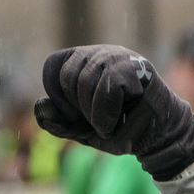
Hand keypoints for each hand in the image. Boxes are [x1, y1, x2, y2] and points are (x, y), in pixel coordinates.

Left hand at [33, 45, 193, 180]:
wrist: (154, 139)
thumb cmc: (119, 129)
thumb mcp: (81, 130)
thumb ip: (58, 121)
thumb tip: (39, 106)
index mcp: (84, 62)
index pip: (53, 65)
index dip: (57, 95)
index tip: (73, 115)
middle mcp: (101, 53)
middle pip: (67, 74)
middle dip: (77, 108)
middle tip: (97, 120)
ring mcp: (119, 57)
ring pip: (86, 79)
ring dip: (92, 113)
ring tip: (109, 121)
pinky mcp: (137, 67)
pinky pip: (108, 87)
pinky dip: (105, 114)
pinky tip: (116, 121)